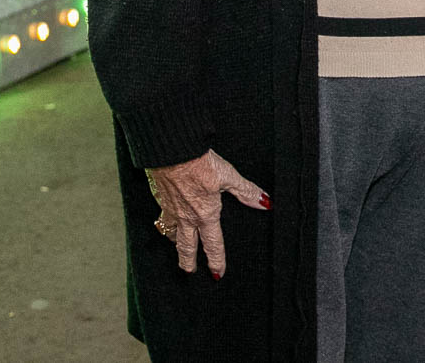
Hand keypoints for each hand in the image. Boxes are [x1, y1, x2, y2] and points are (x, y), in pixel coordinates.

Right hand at [146, 149, 269, 278]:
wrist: (171, 151)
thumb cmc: (200, 162)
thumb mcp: (228, 176)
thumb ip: (246, 191)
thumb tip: (264, 202)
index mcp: (206, 215)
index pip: (213, 245)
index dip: (216, 261)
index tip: (217, 273)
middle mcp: (187, 217)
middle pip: (186, 246)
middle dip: (188, 261)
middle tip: (189, 271)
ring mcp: (171, 209)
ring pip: (171, 233)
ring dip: (175, 243)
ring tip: (177, 247)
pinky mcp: (160, 198)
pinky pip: (162, 216)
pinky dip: (164, 222)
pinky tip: (165, 218)